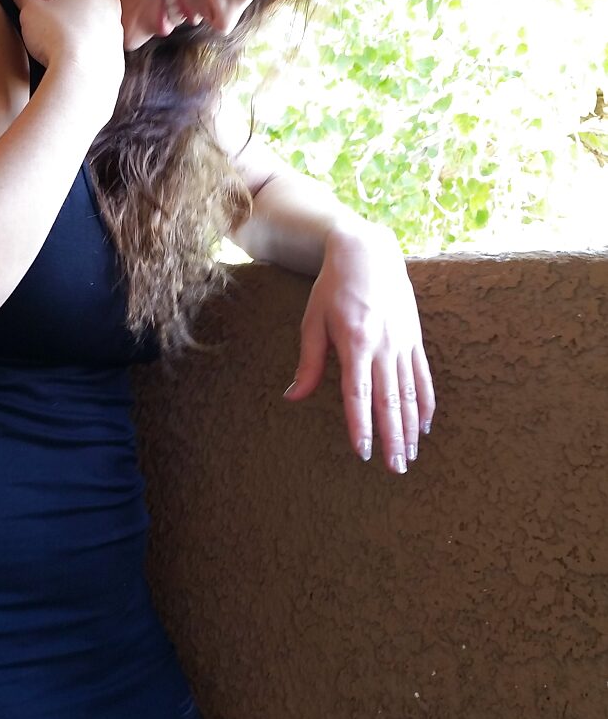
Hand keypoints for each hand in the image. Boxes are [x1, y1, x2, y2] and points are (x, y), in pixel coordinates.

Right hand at [1, 0, 125, 121]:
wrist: (81, 78)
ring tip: (55, 41)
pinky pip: (94, 38)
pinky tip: (68, 55)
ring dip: (69, 24)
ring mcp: (116, 23)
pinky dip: (81, 42)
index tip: (33, 7)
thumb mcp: (30, 10)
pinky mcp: (116, 47)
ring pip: (86, 17)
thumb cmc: (57, 39)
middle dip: (56, 6)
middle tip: (41, 23)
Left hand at [283, 221, 435, 473]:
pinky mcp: (414, 337)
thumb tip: (293, 398)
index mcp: (355, 342)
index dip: (361, 425)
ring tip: (410, 455)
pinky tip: (424, 425)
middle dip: (393, 437)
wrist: (368, 251)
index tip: (363, 451)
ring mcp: (403, 342)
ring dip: (411, 426)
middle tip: (395, 467)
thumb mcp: (313, 321)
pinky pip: (423, 376)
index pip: (358, 394)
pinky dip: (425, 402)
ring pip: (410, 393)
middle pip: (390, 400)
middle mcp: (383, 345)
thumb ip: (308, 363)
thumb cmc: (332, 287)